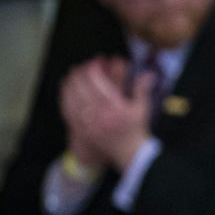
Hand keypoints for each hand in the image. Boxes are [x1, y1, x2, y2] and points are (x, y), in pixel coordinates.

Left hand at [59, 56, 151, 170]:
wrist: (128, 152)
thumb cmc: (136, 130)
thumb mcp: (141, 109)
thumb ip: (142, 90)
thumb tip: (149, 74)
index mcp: (114, 106)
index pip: (97, 80)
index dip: (93, 68)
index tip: (95, 62)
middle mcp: (98, 113)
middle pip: (81, 85)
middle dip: (80, 73)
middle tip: (81, 66)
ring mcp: (87, 121)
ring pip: (71, 95)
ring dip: (70, 82)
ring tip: (72, 75)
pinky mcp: (80, 128)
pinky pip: (67, 108)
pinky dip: (65, 96)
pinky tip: (66, 90)